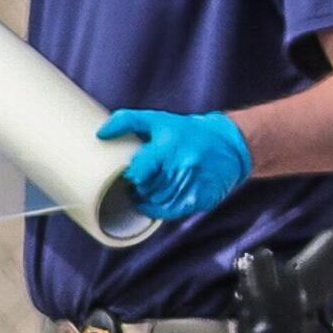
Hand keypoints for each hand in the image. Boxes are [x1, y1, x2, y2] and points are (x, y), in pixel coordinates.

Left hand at [98, 106, 251, 221]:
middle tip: (139, 182)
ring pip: (158, 203)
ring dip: (149, 200)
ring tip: (150, 189)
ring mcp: (193, 185)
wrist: (231, 144)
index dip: (131, 176)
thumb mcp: (158, 120)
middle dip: (139, 188)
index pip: (138, 172)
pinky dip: (162, 209)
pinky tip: (160, 199)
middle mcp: (182, 166)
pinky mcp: (202, 199)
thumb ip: (127, 121)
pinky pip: (172, 212)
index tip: (131, 173)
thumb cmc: (187, 132)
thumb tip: (100, 133)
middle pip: (146, 190)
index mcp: (169, 147)